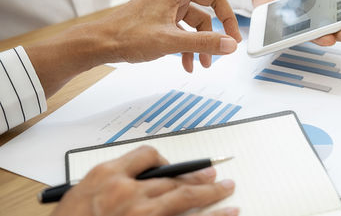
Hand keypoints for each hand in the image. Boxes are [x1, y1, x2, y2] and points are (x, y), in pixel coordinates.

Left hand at [26, 0, 262, 96]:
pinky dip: (190, 45)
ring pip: (198, 20)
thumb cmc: (126, 36)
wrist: (99, 44)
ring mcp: (167, 5)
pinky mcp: (162, 18)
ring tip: (204, 64)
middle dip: (223, 25)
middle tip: (231, 44)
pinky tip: (188, 64)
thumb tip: (230, 45)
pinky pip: (184, 28)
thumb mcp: (170, 41)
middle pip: (211, 2)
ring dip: (204, 42)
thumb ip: (203, 44)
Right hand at [51, 146, 237, 215]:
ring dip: (211, 195)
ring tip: (228, 191)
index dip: (165, 160)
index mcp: (110, 176)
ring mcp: (142, 215)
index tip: (175, 169)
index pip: (148, 156)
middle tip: (217, 177)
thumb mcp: (85, 188)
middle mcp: (128, 193)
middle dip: (198, 178)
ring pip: (185, 200)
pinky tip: (225, 214)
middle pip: (174, 178)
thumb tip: (145, 173)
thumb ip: (116, 176)